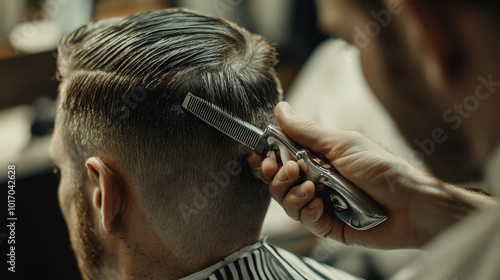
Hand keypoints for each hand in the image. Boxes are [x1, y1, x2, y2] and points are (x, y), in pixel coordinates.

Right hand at [250, 102, 494, 248]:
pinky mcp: (328, 226)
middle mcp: (316, 180)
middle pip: (279, 180)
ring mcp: (321, 203)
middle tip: (287, 170)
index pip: (282, 156)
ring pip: (287, 201)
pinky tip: (319, 205)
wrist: (413, 205)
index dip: (267, 157)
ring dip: (291, 193)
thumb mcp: (342, 143)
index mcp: (318, 158)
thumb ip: (306, 132)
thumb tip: (280, 109)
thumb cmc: (382, 168)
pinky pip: (304, 221)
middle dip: (276, 176)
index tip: (258, 156)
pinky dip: (306, 212)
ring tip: (310, 188)